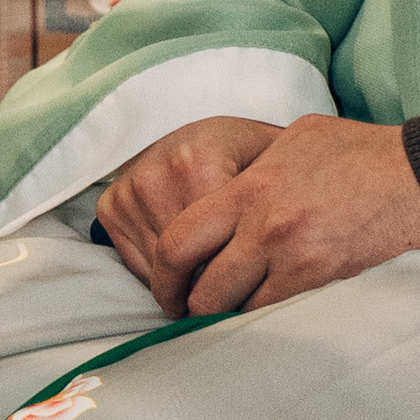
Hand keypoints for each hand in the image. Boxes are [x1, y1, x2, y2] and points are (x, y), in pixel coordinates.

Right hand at [95, 117, 283, 304]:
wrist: (200, 132)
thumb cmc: (243, 154)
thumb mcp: (272, 163)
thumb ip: (280, 199)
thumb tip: (309, 249)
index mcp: (197, 160)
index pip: (214, 245)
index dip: (238, 271)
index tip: (254, 282)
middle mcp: (156, 174)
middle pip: (186, 263)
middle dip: (212, 282)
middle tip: (235, 287)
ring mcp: (129, 191)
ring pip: (160, 270)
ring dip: (186, 281)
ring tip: (212, 270)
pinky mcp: (110, 207)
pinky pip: (138, 266)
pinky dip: (162, 274)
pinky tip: (187, 259)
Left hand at [154, 116, 419, 318]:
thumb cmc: (361, 154)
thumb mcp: (295, 140)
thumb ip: (251, 170)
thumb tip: (221, 192)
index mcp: (251, 188)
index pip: (179, 241)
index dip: (164, 273)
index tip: (169, 285)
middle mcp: (267, 228)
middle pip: (203, 292)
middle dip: (193, 308)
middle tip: (195, 313)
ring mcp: (297, 261)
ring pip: (239, 314)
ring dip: (234, 318)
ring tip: (238, 313)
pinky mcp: (325, 285)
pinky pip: (279, 319)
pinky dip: (270, 322)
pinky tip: (274, 317)